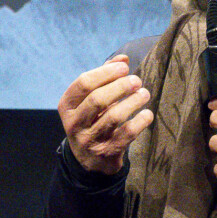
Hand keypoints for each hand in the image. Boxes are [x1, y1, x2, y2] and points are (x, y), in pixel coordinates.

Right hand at [58, 55, 152, 174]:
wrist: (90, 159)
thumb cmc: (94, 118)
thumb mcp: (92, 98)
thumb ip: (105, 76)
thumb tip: (123, 58)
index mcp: (67, 105)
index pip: (84, 83)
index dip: (106, 73)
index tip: (125, 68)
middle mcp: (74, 123)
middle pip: (98, 99)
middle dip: (121, 86)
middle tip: (137, 81)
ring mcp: (89, 140)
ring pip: (113, 117)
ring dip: (133, 102)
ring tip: (145, 94)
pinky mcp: (106, 152)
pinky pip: (126, 134)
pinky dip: (140, 121)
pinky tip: (147, 114)